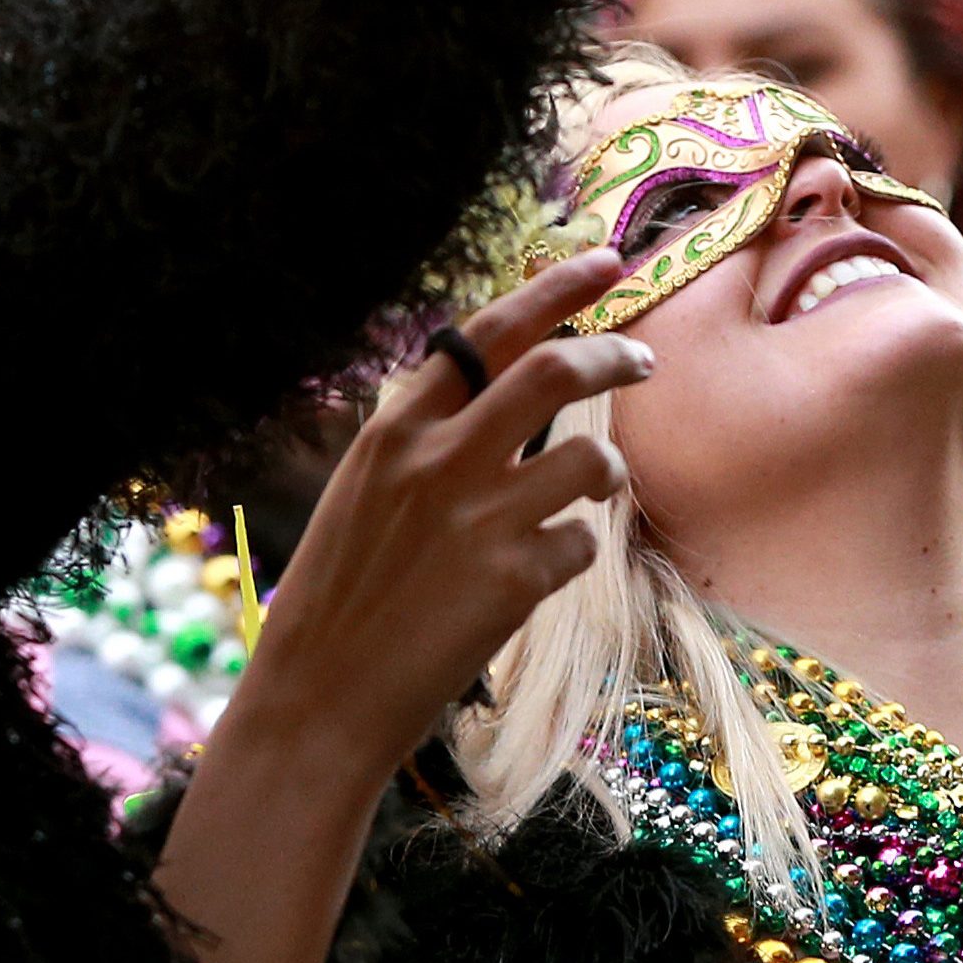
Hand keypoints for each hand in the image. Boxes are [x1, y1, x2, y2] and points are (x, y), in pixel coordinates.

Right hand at [214, 246, 650, 783]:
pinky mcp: (513, 582)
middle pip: (555, 370)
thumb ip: (424, 444)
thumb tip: (498, 405)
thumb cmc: (337, 600)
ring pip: (591, 460)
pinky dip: (573, 553)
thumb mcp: (362, 496)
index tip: (604, 263)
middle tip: (643, 361)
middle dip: (614, 355)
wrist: (318, 698)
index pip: (487, 332)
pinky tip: (538, 576)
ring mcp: (479, 519)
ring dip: (607, 473)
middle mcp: (439, 459)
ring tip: (591, 494)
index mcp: (394, 428)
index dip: (554, 289)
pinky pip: (580, 545)